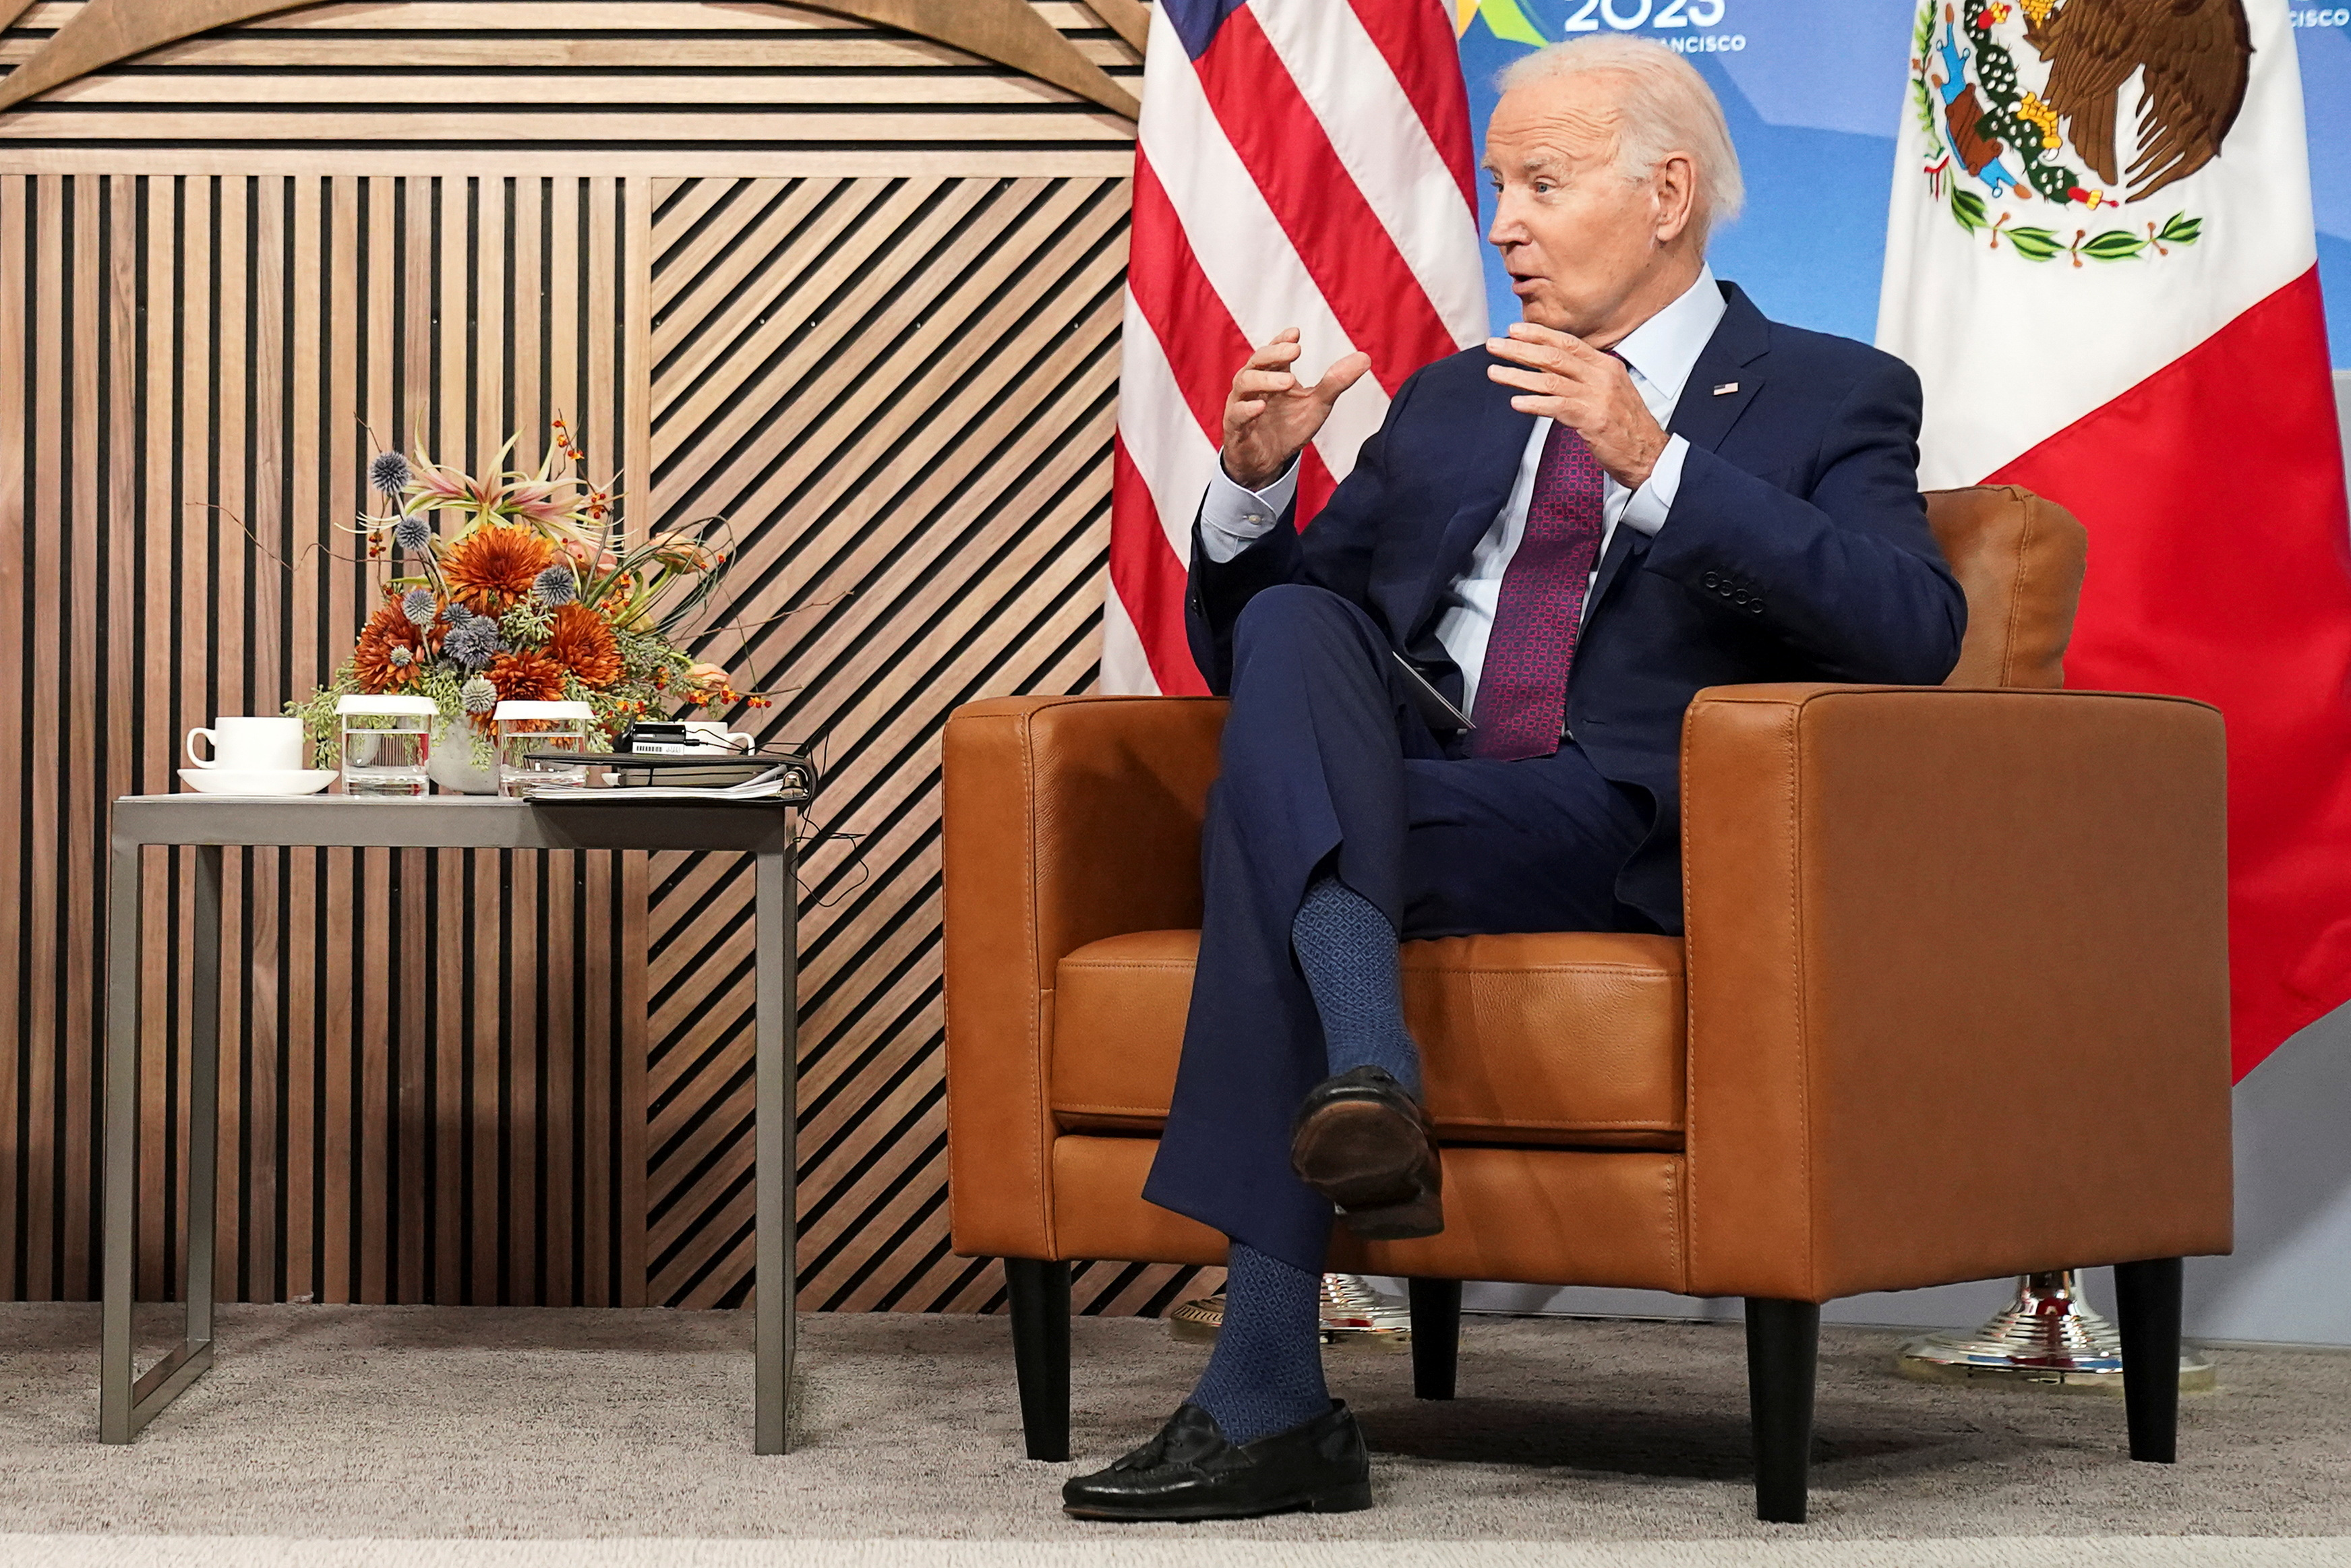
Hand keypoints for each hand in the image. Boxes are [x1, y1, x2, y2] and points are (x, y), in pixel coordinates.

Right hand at [1220, 329, 1372, 491]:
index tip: (1296, 334)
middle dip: (1275, 353)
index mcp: (1272, 374)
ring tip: (1288, 380)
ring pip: (1244, 383)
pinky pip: (1236, 414)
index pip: (1274, 351)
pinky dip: (1246, 409)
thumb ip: (1336, 381)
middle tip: (1295, 350)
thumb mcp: (1317, 404)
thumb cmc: (1289, 427)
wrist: (1268, 462)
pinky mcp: (1235, 428)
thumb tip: (1365, 358)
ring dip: (1265, 379)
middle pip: (1256, 361)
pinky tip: (1259, 406)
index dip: (1282, 340)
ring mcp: (1241, 404)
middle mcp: (1253, 385)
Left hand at [1485, 322, 1668, 489]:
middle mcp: (1601, 376)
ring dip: (1518, 375)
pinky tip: (1516, 402)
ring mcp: (1597, 397)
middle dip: (1520, 349)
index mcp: (1605, 365)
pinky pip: (1557, 407)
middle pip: (1554, 356)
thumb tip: (1548, 366)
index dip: (1538, 335)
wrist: (1648, 453)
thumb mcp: (1607, 390)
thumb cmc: (1625, 425)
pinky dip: (1534, 404)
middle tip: (1494, 346)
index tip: (1513, 330)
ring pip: (1550, 380)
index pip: (1567, 342)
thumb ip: (1582, 376)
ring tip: (1495, 372)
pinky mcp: (1592, 419)